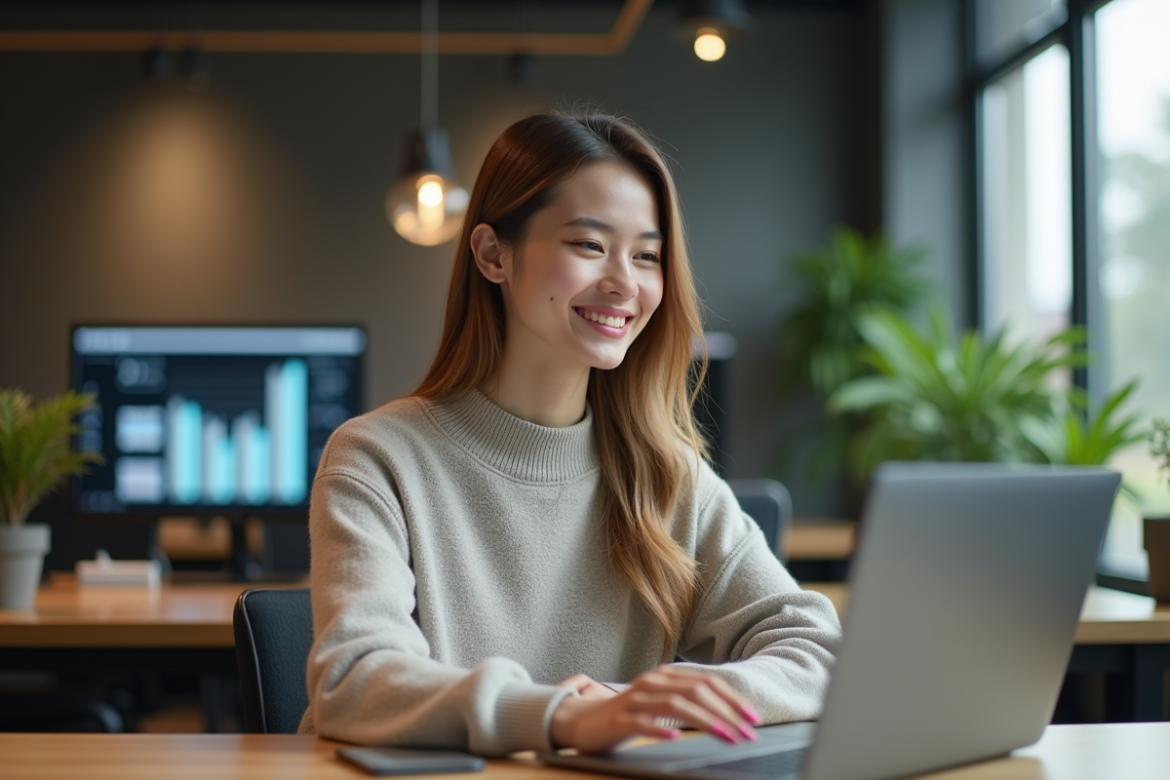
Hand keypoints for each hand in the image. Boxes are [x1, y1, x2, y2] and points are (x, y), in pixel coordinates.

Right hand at [549, 665, 760, 753]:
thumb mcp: (661, 705)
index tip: (752, 718)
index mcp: (665, 676)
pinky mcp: (618, 719)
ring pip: (675, 705)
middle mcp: (651, 683)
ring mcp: (634, 700)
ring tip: (726, 736)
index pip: (706, 683)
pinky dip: (660, 729)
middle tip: (746, 733)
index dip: (732, 699)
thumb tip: (729, 716)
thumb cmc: (629, 716)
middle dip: (726, 713)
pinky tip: (674, 738)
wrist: (584, 722)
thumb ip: (688, 703)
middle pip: (695, 692)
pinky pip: (641, 722)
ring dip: (705, 721)